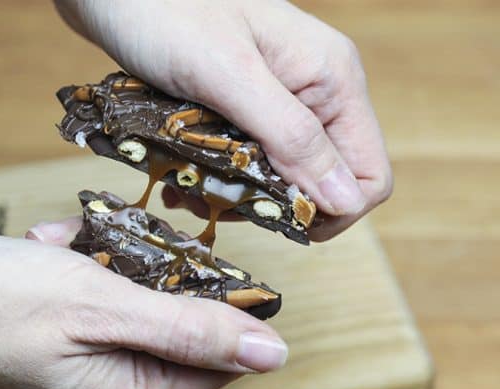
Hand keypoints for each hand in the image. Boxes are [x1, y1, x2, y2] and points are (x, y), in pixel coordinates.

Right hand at [0, 214, 286, 388]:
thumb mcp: (103, 306)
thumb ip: (191, 331)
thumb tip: (271, 353)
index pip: (217, 362)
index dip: (219, 302)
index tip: (201, 254)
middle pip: (174, 324)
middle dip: (147, 273)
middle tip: (112, 247)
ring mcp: (85, 366)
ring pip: (134, 296)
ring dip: (107, 261)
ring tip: (65, 249)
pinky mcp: (61, 338)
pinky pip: (98, 291)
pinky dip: (80, 262)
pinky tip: (45, 250)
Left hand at [55, 0, 391, 240]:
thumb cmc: (166, 11)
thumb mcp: (231, 77)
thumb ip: (291, 136)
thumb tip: (343, 199)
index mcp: (331, 81)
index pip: (368, 176)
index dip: (330, 211)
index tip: (273, 220)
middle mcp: (313, 93)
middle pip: (322, 182)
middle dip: (274, 205)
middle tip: (218, 198)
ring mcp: (278, 99)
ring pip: (280, 178)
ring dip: (238, 195)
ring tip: (189, 187)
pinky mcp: (242, 106)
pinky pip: (246, 161)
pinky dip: (217, 178)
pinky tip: (181, 175)